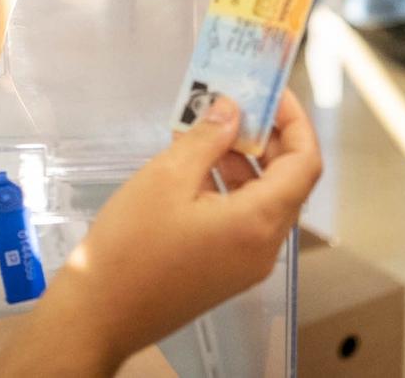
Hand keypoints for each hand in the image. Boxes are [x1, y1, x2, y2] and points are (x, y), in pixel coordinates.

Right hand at [0, 93, 321, 374]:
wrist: (100, 314)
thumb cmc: (130, 247)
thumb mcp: (167, 177)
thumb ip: (207, 138)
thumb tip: (231, 108)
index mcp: (259, 223)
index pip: (305, 162)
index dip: (294, 120)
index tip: (269, 91)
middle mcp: (264, 247)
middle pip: (287, 180)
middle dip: (264, 136)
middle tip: (233, 102)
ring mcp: (246, 263)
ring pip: (262, 199)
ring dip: (241, 160)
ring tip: (204, 129)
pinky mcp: (225, 271)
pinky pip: (242, 219)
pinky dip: (226, 186)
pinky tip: (191, 166)